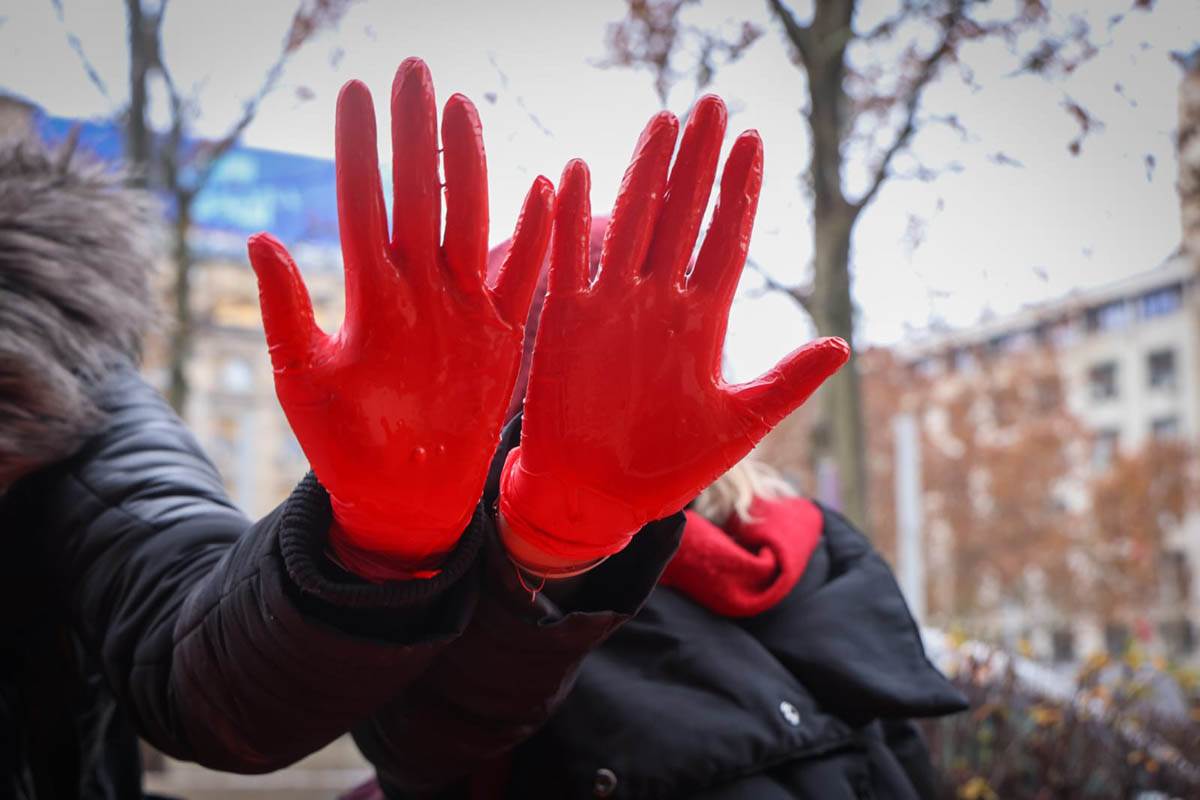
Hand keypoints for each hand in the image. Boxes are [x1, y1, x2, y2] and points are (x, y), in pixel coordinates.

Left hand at [248, 58, 553, 576]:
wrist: (404, 498)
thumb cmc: (345, 446)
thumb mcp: (304, 380)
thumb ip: (288, 312)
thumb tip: (260, 239)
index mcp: (371, 297)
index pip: (364, 205)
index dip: (361, 150)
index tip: (355, 93)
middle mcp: (419, 291)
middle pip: (419, 197)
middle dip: (414, 135)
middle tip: (412, 70)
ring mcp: (463, 310)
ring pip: (469, 224)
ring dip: (468, 168)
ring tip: (461, 109)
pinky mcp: (501, 338)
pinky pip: (523, 281)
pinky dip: (536, 240)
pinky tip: (542, 189)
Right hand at [498, 95, 848, 567]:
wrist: (596, 498)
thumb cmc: (666, 468)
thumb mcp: (738, 425)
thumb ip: (785, 382)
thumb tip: (841, 343)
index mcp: (701, 323)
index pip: (725, 241)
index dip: (738, 193)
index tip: (753, 142)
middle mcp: (658, 304)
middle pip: (682, 217)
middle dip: (698, 162)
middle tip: (713, 103)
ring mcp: (610, 308)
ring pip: (630, 225)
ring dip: (646, 174)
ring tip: (663, 121)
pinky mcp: (566, 323)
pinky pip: (566, 263)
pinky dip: (565, 221)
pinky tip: (570, 173)